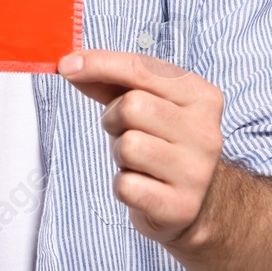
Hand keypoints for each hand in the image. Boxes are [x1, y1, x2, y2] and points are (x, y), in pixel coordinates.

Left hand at [58, 49, 225, 246]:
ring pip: (128, 145)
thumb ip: (112, 81)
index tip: (66, 65)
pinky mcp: (181, 207)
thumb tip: (70, 65)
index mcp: (201, 97)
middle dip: (114, 118)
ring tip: (137, 161)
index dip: (98, 64)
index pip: (142, 68)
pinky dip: (122, 185)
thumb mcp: (146, 104)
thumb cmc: (162, 143)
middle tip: (126, 132)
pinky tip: (142, 186)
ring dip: (119, 154)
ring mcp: (197, 172)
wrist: (197, 204)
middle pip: (131, 106)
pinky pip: (126, 185)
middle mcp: (206, 132)